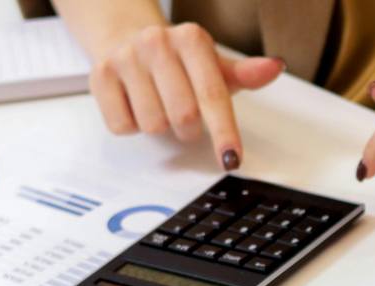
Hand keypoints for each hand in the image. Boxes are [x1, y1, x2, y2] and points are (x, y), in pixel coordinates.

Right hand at [87, 23, 285, 169]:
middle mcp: (157, 42)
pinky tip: (135, 103)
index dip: (224, 131)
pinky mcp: (100, 75)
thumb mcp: (213, 66)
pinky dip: (133, 125)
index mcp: (191, 38)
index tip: (232, 158)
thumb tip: (274, 67)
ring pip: (153, 124)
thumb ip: (243, 73)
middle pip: (183, 116)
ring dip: (160, 126)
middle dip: (189, 129)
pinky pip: (123, 125)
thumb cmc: (178, 61)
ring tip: (158, 104)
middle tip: (184, 116)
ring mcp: (125, 57)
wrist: (126, 38)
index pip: (213, 94)